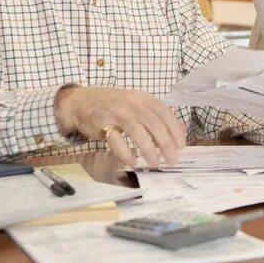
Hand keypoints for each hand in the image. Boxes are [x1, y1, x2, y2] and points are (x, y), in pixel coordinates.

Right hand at [55, 86, 186, 168]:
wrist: (82, 101)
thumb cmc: (113, 105)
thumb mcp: (137, 104)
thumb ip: (156, 116)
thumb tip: (180, 131)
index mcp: (144, 99)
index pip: (165, 113)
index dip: (175, 130)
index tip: (181, 146)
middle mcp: (132, 104)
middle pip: (154, 124)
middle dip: (165, 143)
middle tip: (172, 159)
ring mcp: (117, 113)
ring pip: (137, 132)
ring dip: (148, 150)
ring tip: (155, 163)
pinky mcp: (102, 124)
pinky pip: (116, 140)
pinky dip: (126, 152)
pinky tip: (133, 162)